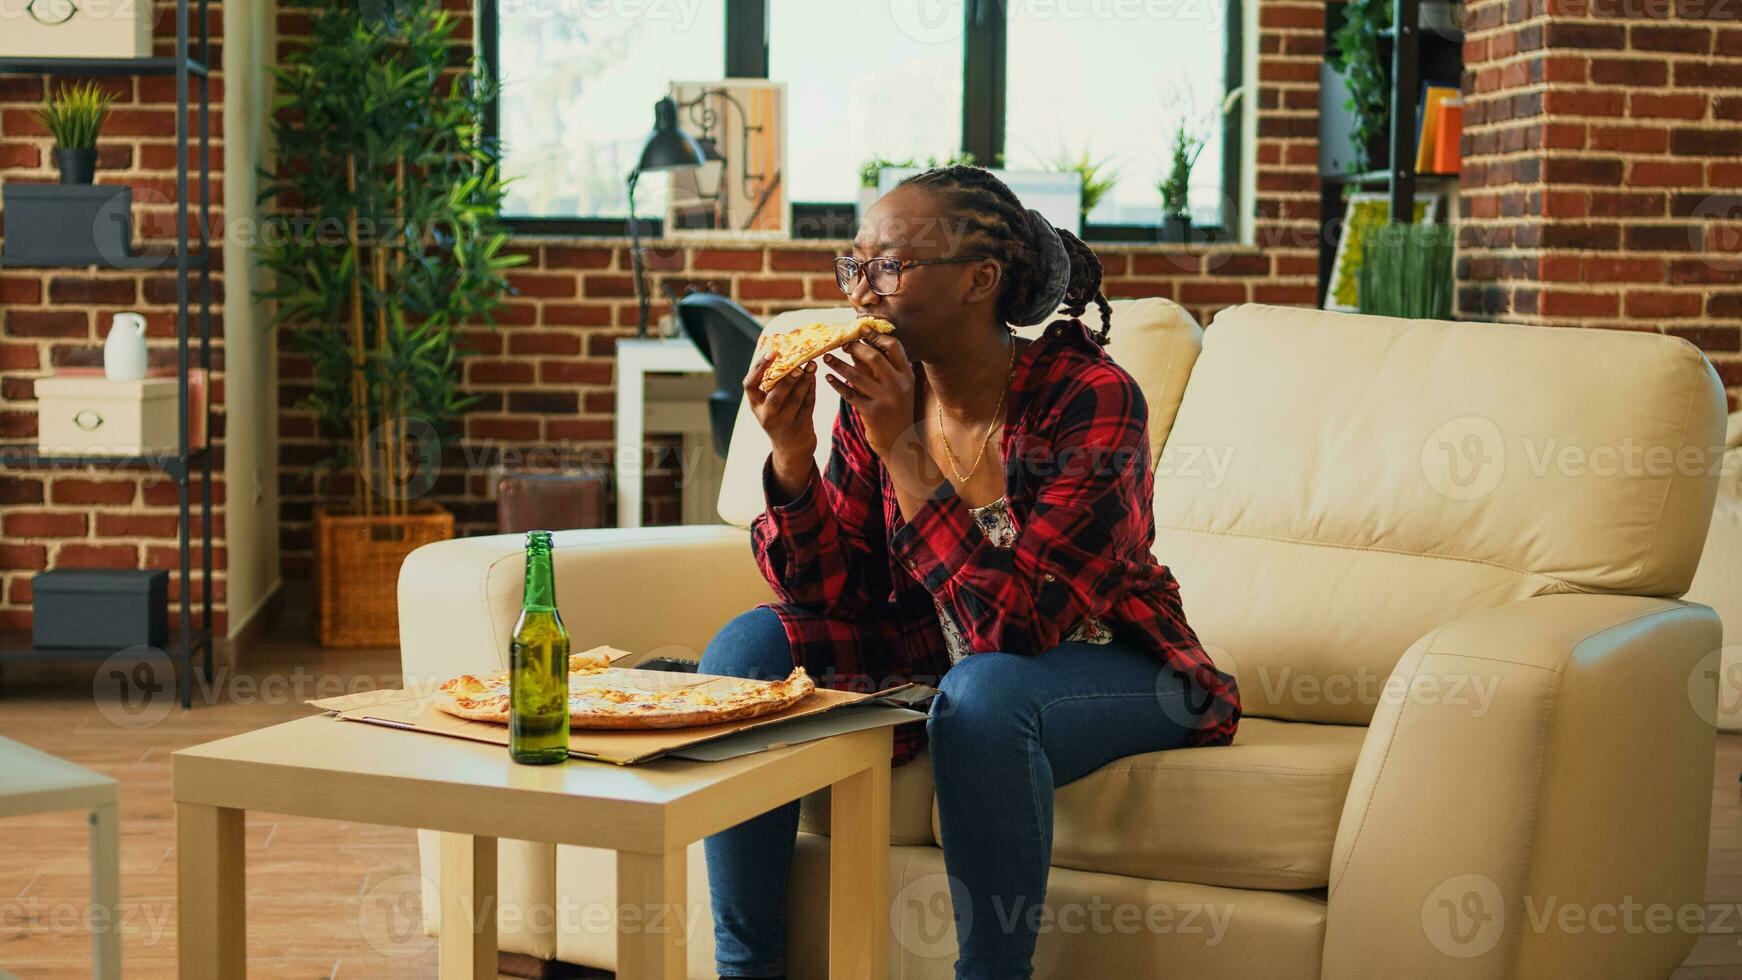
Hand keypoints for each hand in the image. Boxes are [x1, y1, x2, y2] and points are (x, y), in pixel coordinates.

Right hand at [743, 345, 817, 461]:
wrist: (791, 447)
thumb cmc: (777, 415)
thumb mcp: (766, 402)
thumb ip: (770, 382)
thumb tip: (779, 349)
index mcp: (755, 405)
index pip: (750, 385)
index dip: (759, 368)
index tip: (771, 353)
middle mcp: (767, 415)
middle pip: (776, 395)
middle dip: (788, 378)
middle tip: (798, 363)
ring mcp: (785, 422)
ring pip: (796, 399)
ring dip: (805, 380)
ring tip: (811, 364)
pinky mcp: (801, 424)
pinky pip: (808, 404)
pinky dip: (812, 389)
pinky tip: (814, 376)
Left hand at [818, 328, 916, 459]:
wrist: (900, 441)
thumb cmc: (894, 409)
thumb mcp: (896, 387)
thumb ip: (882, 368)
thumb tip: (859, 345)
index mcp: (906, 374)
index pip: (894, 347)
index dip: (876, 335)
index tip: (861, 329)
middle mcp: (898, 385)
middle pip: (875, 358)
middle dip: (856, 348)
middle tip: (841, 343)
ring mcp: (886, 399)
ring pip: (857, 376)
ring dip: (839, 365)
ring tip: (826, 357)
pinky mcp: (872, 413)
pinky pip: (850, 394)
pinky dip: (837, 385)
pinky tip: (828, 378)